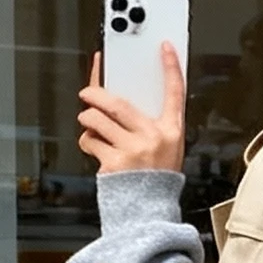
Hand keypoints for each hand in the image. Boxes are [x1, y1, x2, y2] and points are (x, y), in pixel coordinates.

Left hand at [77, 44, 186, 174]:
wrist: (148, 213)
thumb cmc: (156, 179)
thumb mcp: (166, 149)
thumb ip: (149, 124)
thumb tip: (120, 101)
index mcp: (171, 132)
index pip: (175, 93)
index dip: (171, 68)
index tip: (165, 48)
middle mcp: (153, 138)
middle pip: (118, 104)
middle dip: (95, 94)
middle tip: (87, 93)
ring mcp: (132, 151)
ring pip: (96, 120)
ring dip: (87, 120)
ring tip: (92, 126)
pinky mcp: (113, 163)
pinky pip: (90, 141)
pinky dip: (87, 141)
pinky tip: (96, 147)